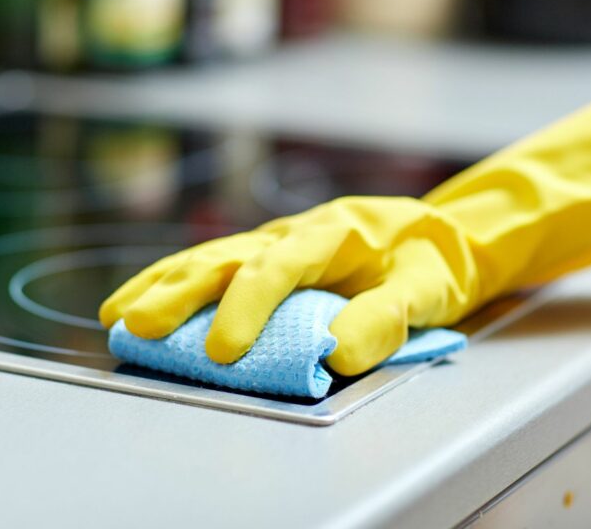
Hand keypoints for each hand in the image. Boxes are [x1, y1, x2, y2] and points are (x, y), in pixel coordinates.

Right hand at [100, 196, 479, 375]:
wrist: (434, 234)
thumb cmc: (429, 261)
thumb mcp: (426, 289)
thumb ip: (387, 318)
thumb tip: (337, 353)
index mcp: (333, 233)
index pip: (278, 268)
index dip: (245, 308)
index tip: (222, 351)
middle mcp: (293, 232)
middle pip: (226, 258)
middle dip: (180, 293)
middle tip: (140, 327)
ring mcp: (274, 241)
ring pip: (209, 257)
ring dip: (163, 286)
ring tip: (120, 316)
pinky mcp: (264, 255)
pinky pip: (211, 264)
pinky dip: (171, 281)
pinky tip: (139, 298)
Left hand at [101, 82, 590, 375]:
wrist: (465, 244)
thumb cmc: (394, 261)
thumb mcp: (329, 278)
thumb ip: (288, 300)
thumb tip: (256, 345)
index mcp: (291, 240)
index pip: (220, 258)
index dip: (170, 282)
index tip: (125, 315)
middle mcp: (312, 236)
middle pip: (236, 257)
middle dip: (184, 290)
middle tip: (138, 326)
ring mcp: (354, 250)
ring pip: (288, 264)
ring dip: (243, 297)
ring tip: (213, 342)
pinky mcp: (408, 276)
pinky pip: (384, 302)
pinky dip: (366, 328)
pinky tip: (343, 353)